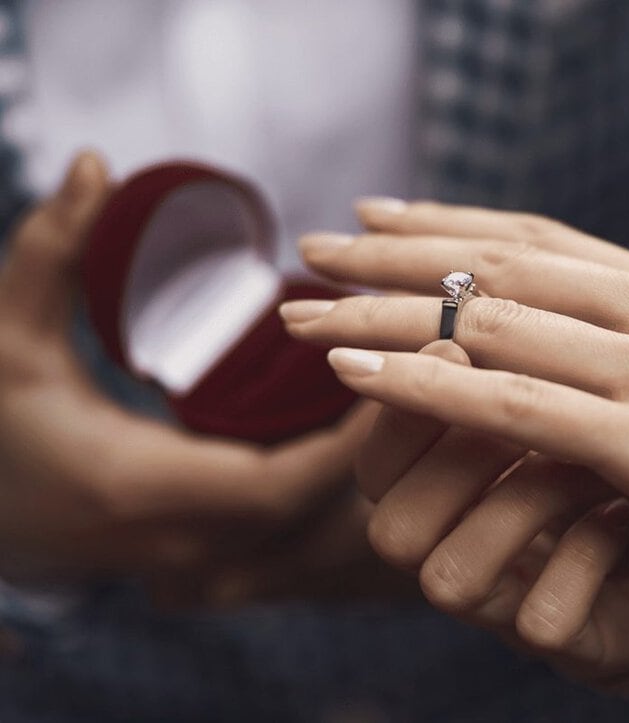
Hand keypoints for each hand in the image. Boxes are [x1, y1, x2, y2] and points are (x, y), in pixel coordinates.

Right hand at [0, 153, 408, 604]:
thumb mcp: (2, 335)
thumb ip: (48, 249)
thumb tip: (91, 162)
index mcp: (144, 492)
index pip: (287, 485)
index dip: (358, 436)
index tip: (411, 366)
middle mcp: (180, 546)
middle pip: (318, 516)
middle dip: (383, 449)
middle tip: (441, 369)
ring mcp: (191, 564)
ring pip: (308, 534)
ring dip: (367, 470)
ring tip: (423, 392)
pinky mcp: (197, 559)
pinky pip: (286, 533)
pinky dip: (330, 484)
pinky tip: (362, 426)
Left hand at [282, 200, 628, 511]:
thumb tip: (591, 332)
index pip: (538, 236)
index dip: (450, 222)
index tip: (379, 216)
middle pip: (497, 264)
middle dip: (395, 256)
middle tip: (315, 247)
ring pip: (488, 325)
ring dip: (384, 316)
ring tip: (303, 314)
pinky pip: (510, 406)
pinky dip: (424, 384)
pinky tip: (357, 375)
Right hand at [352, 340, 628, 687]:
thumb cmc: (626, 449)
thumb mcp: (572, 390)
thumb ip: (515, 345)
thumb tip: (464, 259)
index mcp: (441, 488)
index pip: (375, 462)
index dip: (404, 407)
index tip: (456, 338)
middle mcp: (458, 548)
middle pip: (392, 527)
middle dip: (455, 456)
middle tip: (516, 402)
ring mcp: (507, 603)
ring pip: (449, 578)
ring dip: (520, 501)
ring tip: (590, 455)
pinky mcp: (568, 640)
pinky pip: (542, 618)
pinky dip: (584, 556)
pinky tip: (624, 514)